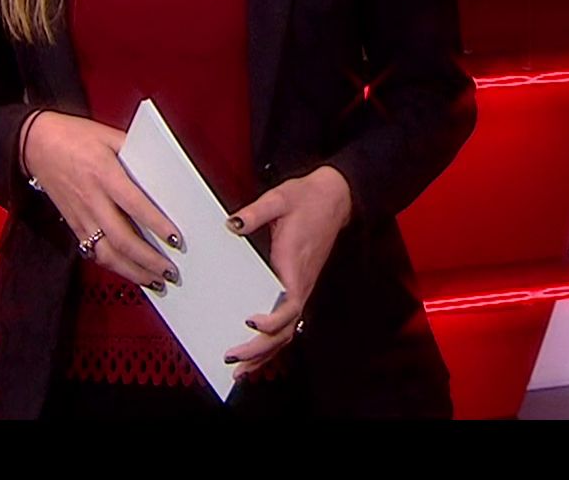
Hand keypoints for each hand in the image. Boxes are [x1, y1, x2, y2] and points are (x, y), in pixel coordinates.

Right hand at [23, 111, 183, 291]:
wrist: (34, 143)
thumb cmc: (73, 136)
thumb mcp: (109, 136)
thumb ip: (136, 153)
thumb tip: (163, 170)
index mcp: (103, 173)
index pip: (134, 204)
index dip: (156, 224)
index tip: (176, 239)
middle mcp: (91, 199)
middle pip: (121, 238)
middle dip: (148, 259)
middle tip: (171, 271)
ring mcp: (80, 215)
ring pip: (106, 253)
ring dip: (132, 271)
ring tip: (155, 281)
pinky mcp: (73, 224)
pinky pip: (94, 251)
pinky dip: (115, 266)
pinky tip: (131, 272)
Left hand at [222, 165, 352, 380]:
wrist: (336, 197)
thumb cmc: (308, 198)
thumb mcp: (280, 198)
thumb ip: (256, 212)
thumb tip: (233, 225)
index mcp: (295, 264)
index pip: (290, 305)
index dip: (272, 321)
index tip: (250, 321)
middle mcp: (301, 282)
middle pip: (286, 330)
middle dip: (260, 349)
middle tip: (232, 359)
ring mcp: (301, 287)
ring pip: (287, 332)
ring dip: (265, 354)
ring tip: (240, 371)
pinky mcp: (298, 286)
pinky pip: (287, 322)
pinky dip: (272, 342)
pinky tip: (257, 352)